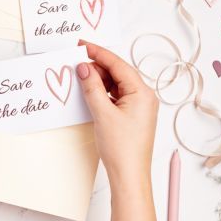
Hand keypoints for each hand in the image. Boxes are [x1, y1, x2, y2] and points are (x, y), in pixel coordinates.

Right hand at [76, 41, 158, 191]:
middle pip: (118, 72)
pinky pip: (116, 96)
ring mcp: (138, 106)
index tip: (82, 45)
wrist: (129, 175)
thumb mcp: (102, 114)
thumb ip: (92, 88)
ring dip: (98, 80)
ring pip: (116, 84)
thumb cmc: (122, 148)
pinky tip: (89, 92)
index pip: (118, 65)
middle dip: (97, 66)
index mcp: (142, 93)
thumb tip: (84, 68)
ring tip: (80, 77)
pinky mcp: (131, 115)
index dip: (99, 53)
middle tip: (76, 62)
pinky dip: (102, 92)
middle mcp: (144, 97)